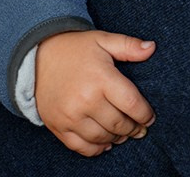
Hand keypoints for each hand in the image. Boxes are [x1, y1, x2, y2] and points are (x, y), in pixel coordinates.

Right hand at [35, 30, 156, 156]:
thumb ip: (129, 45)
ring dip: (117, 138)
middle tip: (140, 128)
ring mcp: (70, 115)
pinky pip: (80, 146)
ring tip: (124, 134)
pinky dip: (96, 149)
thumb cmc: (75, 48)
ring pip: (102, 137)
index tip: (150, 117)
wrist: (37, 57)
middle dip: (134, 128)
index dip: (145, 114)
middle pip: (119, 123)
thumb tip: (152, 48)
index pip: (132, 103)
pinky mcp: (57, 126)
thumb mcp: (103, 40)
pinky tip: (106, 143)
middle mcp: (85, 99)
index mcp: (101, 78)